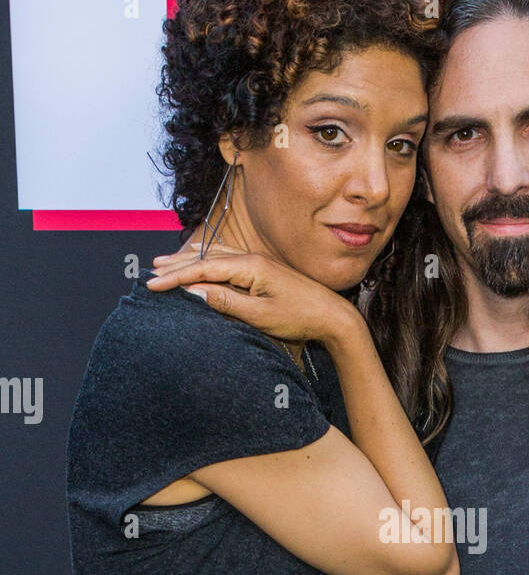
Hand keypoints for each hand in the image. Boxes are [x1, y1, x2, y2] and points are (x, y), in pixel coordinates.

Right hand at [146, 245, 365, 354]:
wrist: (332, 316)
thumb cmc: (299, 317)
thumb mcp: (259, 315)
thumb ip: (225, 301)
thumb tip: (194, 292)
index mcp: (250, 266)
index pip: (203, 269)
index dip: (175, 277)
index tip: (152, 285)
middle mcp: (252, 259)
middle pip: (206, 258)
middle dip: (177, 265)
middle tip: (151, 272)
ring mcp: (258, 263)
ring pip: (215, 257)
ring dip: (190, 261)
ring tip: (165, 263)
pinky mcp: (263, 271)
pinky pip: (227, 261)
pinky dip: (207, 262)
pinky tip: (199, 264)